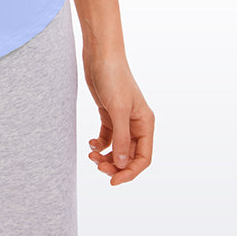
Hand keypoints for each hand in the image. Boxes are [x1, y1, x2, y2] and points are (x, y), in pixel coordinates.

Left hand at [82, 47, 153, 184]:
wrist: (100, 54)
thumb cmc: (113, 77)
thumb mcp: (118, 110)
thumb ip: (122, 139)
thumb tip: (123, 166)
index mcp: (146, 123)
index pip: (143, 158)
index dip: (130, 173)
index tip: (113, 181)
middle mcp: (136, 123)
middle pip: (130, 156)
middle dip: (116, 165)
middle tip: (98, 166)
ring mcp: (122, 118)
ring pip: (118, 148)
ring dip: (106, 156)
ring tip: (91, 156)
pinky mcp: (109, 112)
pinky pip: (108, 137)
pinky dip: (100, 144)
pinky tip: (91, 143)